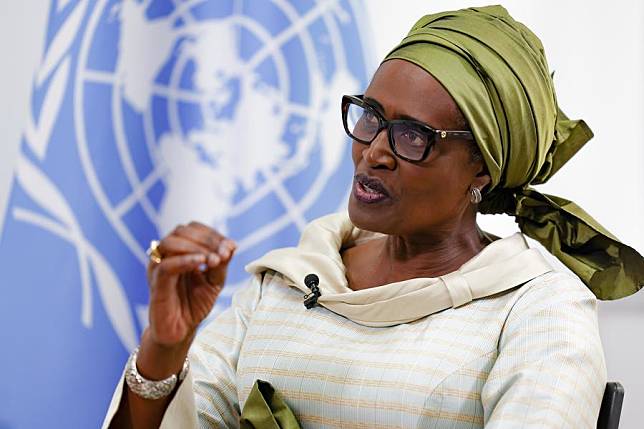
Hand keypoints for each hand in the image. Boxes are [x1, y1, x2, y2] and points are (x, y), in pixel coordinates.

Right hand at [146, 222, 235, 348]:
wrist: (180, 332)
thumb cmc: (195, 304)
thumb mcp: (215, 282)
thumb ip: (222, 263)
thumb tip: (231, 245)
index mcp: (180, 251)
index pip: (193, 228)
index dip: (212, 233)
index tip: (230, 246)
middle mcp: (166, 255)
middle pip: (181, 231)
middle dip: (206, 239)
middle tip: (223, 253)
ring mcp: (158, 268)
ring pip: (170, 242)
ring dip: (196, 247)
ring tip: (214, 259)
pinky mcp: (155, 283)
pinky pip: (166, 266)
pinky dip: (186, 260)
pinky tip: (202, 263)